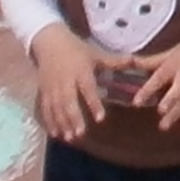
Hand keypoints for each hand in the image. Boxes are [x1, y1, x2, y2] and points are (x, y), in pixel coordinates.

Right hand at [28, 22, 119, 142]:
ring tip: (70, 138)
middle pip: (69, 102)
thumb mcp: (95, 54)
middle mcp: (66, 81)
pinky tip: (54, 134)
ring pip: (56, 108)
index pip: (88, 89)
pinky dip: (49, 121)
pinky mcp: (44, 91)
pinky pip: (45, 108)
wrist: (49, 42)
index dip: (94, 103)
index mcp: (81, 71)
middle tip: (80, 133)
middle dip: (74, 118)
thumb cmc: (76, 49)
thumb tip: (135, 61)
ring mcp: (53, 87)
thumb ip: (114, 61)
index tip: (100, 118)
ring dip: (62, 123)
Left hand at [137, 24, 179, 134]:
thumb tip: (129, 62)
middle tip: (161, 111)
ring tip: (164, 126)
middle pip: (179, 89)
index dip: (148, 90)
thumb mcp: (171, 51)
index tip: (137, 102)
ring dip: (177, 114)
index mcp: (175, 64)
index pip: (159, 77)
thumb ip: (151, 61)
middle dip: (170, 100)